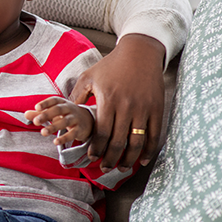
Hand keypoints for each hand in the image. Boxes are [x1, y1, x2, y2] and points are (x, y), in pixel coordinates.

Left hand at [25, 97, 93, 144]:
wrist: (88, 120)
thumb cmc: (66, 115)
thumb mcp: (53, 112)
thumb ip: (39, 113)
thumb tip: (25, 114)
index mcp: (62, 102)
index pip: (54, 100)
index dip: (45, 103)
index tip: (36, 107)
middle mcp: (70, 108)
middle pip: (58, 110)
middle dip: (47, 115)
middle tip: (35, 121)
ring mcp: (76, 119)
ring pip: (65, 122)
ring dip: (53, 127)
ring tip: (43, 132)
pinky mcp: (80, 129)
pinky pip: (72, 134)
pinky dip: (64, 138)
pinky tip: (55, 142)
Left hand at [71, 34, 164, 172]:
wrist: (140, 52)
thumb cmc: (111, 65)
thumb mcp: (89, 77)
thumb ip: (76, 95)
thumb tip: (65, 111)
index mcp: (108, 100)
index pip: (101, 134)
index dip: (97, 149)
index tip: (93, 158)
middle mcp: (126, 107)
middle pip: (118, 142)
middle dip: (110, 159)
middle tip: (105, 168)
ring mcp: (144, 109)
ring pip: (136, 142)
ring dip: (129, 159)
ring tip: (122, 167)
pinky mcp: (157, 108)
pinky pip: (154, 135)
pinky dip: (149, 150)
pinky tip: (142, 160)